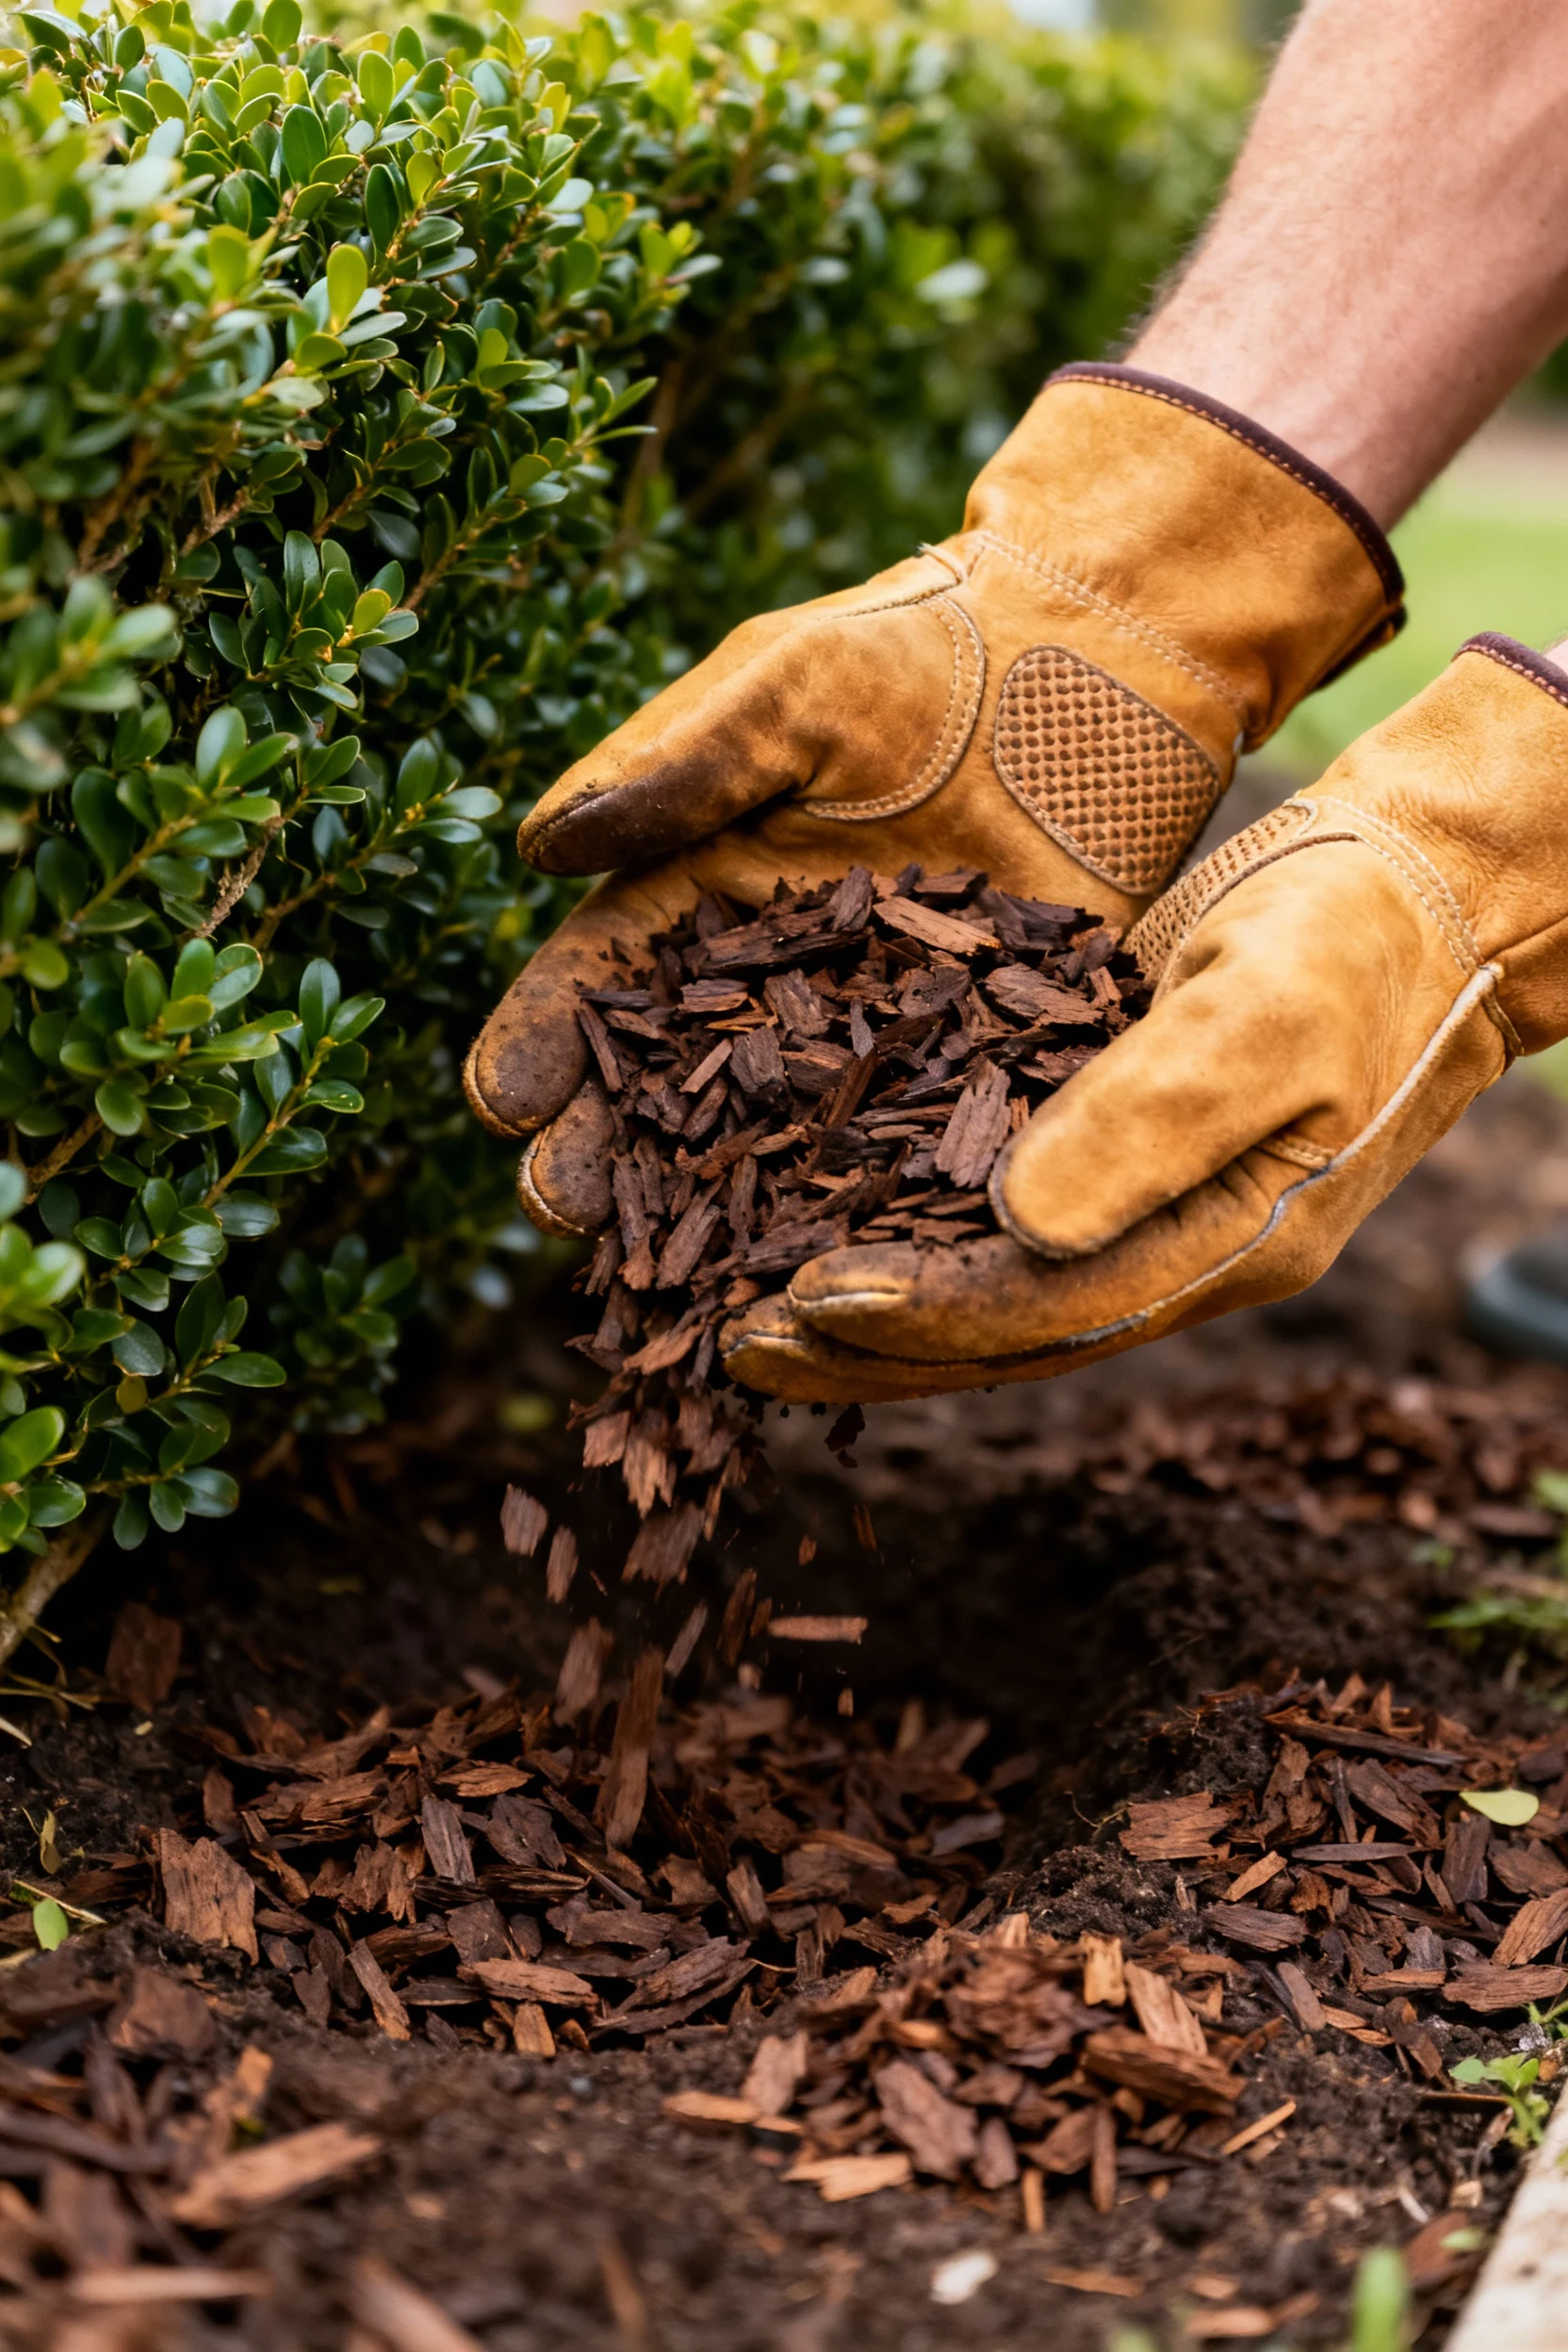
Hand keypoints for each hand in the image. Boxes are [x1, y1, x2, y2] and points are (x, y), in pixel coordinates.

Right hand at [463, 365, 1400, 1234]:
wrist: (1089, 663)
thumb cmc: (920, 651)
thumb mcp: (787, 688)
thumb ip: (677, 765)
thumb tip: (539, 847)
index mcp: (700, 889)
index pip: (602, 977)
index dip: (546, 1036)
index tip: (498, 1100)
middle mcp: (774, 982)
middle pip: (673, 1082)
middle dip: (612, 1146)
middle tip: (565, 1210)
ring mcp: (872, 1031)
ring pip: (779, 1134)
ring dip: (721, 1201)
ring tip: (671, 1266)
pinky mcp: (977, 1054)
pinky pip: (914, 1137)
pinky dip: (870, 1198)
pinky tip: (835, 1256)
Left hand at [722, 636, 1567, 1399]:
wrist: (1426, 895)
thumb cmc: (1358, 936)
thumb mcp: (1261, 1013)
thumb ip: (1146, 1118)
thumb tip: (1015, 1224)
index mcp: (1227, 1242)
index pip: (1046, 1311)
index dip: (916, 1316)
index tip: (790, 1302)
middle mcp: (1179, 1252)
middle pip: (1003, 1333)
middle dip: (867, 1345)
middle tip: (729, 1347)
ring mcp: (1152, 1214)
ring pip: (994, 1292)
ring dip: (876, 1308)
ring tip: (748, 1307)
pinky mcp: (1122, 1156)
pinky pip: (1004, 1224)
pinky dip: (913, 1231)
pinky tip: (827, 1214)